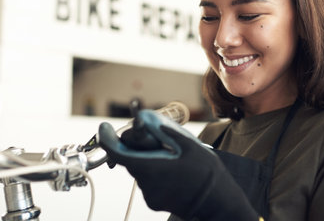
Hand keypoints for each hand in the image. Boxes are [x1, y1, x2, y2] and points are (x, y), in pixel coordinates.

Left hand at [98, 110, 259, 220]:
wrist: (219, 204)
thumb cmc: (206, 173)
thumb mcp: (188, 145)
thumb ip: (164, 131)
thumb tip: (143, 119)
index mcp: (152, 168)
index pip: (117, 153)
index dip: (106, 139)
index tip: (104, 127)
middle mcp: (146, 184)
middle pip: (129, 159)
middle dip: (134, 145)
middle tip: (151, 136)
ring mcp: (149, 196)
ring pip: (138, 169)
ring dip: (146, 158)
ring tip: (169, 155)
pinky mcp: (154, 202)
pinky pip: (146, 180)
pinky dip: (152, 169)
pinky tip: (171, 168)